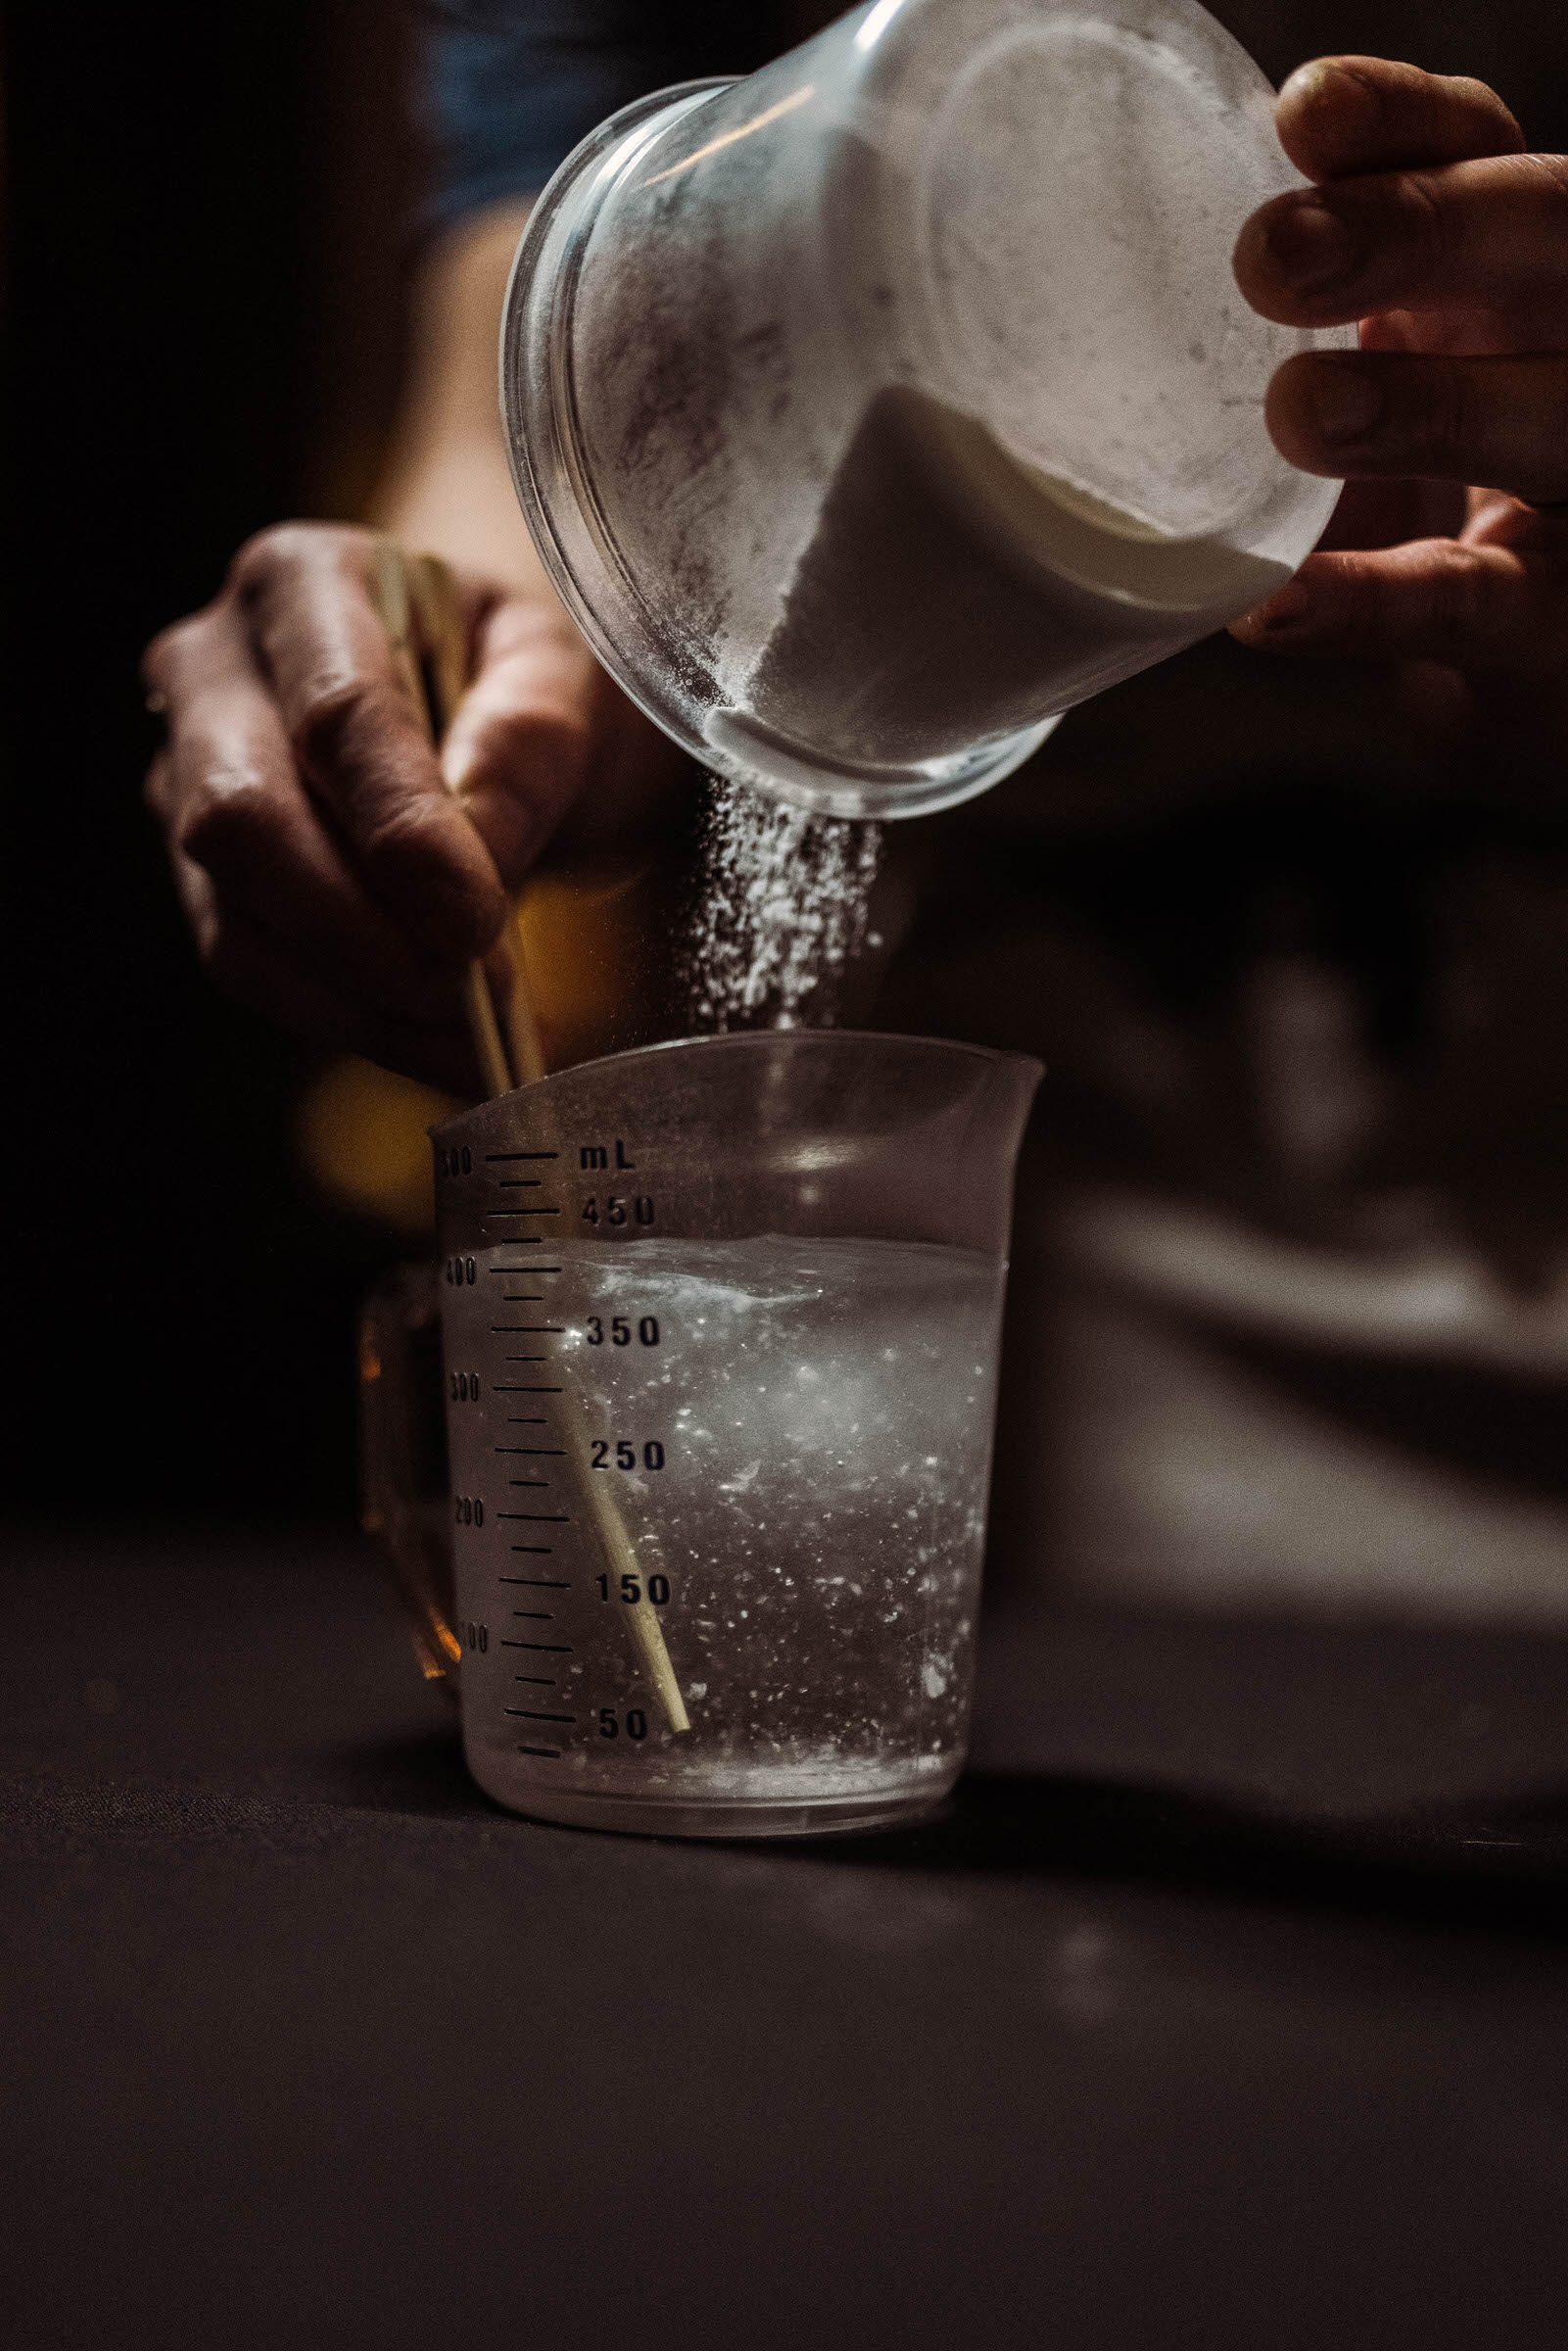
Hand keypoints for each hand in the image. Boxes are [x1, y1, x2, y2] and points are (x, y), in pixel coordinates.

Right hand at [145, 521, 676, 1090]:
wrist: (491, 703)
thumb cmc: (525, 676)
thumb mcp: (564, 672)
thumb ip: (529, 736)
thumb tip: (475, 851)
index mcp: (305, 581)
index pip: (335, 715)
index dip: (402, 831)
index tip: (475, 921)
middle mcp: (214, 670)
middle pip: (240, 820)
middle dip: (361, 929)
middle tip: (477, 989)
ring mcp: (190, 779)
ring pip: (232, 916)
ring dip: (358, 997)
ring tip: (474, 1035)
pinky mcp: (208, 876)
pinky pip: (253, 969)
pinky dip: (352, 1022)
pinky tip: (441, 1047)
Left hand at [1230, 55, 1567, 777]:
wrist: (1514, 660)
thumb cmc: (1420, 500)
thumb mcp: (1364, 389)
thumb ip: (1284, 349)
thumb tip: (1083, 316)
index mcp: (1507, 267)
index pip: (1478, 148)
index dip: (1401, 124)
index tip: (1300, 119)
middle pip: (1542, 242)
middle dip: (1415, 230)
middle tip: (1272, 256)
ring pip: (1548, 414)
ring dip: (1424, 405)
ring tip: (1300, 412)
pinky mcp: (1558, 620)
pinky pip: (1480, 603)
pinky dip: (1377, 603)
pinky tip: (1282, 605)